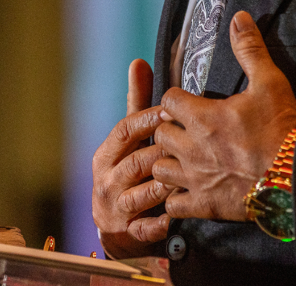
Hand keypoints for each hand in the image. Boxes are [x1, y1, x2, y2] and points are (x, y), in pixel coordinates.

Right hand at [92, 59, 170, 258]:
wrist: (115, 226)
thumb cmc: (128, 169)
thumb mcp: (128, 138)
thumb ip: (136, 102)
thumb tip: (139, 61)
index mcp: (106, 154)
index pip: (124, 131)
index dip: (146, 120)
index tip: (169, 111)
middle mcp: (106, 181)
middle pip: (136, 162)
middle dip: (162, 153)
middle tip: (189, 144)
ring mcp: (115, 208)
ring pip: (142, 194)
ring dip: (165, 184)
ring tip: (186, 175)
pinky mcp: (126, 234)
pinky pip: (145, 228)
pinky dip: (160, 222)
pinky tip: (176, 214)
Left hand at [152, 11, 295, 220]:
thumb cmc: (283, 128)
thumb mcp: (270, 81)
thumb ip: (250, 49)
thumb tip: (239, 18)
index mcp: (203, 116)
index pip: (168, 101)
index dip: (177, 99)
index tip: (189, 101)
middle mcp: (192, 148)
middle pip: (160, 134)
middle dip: (170, 128)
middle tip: (187, 128)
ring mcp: (195, 179)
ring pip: (160, 168)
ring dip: (169, 161)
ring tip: (184, 157)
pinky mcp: (204, 206)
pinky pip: (173, 206)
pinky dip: (176, 198)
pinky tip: (188, 191)